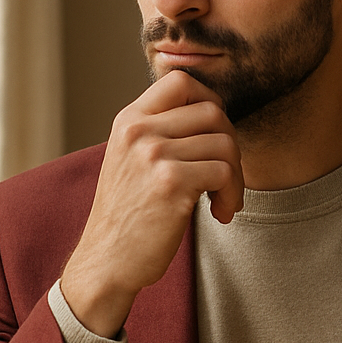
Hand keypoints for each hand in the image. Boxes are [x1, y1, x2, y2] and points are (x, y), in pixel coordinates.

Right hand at [61, 71, 243, 337]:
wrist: (106, 262)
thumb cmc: (127, 216)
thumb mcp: (131, 160)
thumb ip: (160, 133)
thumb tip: (215, 115)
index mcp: (129, 120)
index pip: (181, 81)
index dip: (209, 102)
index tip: (213, 136)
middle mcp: (139, 131)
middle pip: (213, 112)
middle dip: (230, 145)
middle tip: (224, 178)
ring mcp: (154, 155)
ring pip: (225, 144)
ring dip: (235, 177)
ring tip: (222, 201)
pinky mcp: (171, 183)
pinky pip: (225, 172)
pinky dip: (232, 195)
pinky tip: (219, 214)